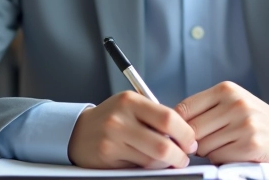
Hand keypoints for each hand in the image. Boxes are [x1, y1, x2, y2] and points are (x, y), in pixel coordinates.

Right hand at [67, 91, 197, 168]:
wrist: (78, 131)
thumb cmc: (111, 118)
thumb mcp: (131, 106)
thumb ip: (155, 116)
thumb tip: (185, 134)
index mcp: (130, 100)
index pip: (168, 118)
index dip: (185, 133)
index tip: (191, 141)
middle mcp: (120, 118)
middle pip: (163, 143)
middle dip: (180, 155)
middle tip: (184, 157)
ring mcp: (112, 138)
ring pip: (152, 159)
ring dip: (166, 164)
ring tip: (169, 161)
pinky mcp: (107, 155)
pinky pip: (138, 167)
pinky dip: (149, 168)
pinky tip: (149, 162)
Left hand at [176, 81, 268, 163]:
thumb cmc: (252, 116)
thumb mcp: (229, 101)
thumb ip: (203, 108)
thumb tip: (171, 126)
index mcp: (226, 89)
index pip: (184, 108)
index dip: (176, 125)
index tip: (178, 133)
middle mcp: (236, 104)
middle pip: (192, 130)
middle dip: (193, 141)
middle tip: (203, 141)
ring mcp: (244, 124)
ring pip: (204, 146)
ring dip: (207, 151)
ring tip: (223, 144)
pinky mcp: (251, 145)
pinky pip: (218, 158)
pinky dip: (220, 159)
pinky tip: (232, 151)